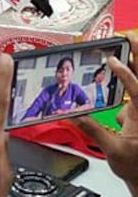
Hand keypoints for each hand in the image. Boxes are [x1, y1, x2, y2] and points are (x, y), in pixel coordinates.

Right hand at [73, 36, 137, 194]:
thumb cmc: (136, 166)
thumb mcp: (112, 150)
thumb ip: (92, 130)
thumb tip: (72, 115)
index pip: (137, 88)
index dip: (125, 73)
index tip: (112, 59)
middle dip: (137, 54)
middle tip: (128, 37)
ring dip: (132, 65)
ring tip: (122, 50)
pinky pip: (133, 94)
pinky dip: (126, 84)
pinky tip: (115, 89)